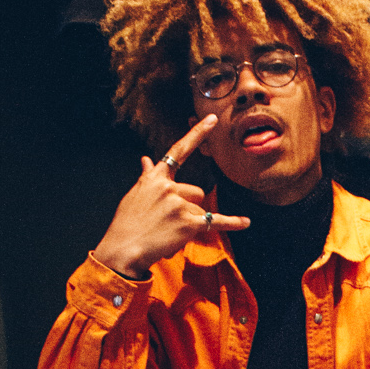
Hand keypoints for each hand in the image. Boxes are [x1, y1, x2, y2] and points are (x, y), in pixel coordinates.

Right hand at [94, 115, 249, 278]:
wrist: (123, 249)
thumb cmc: (126, 223)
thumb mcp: (134, 195)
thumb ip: (147, 177)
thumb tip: (146, 159)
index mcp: (155, 178)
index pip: (179, 150)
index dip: (197, 133)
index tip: (212, 119)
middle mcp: (169, 187)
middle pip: (197, 192)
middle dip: (189, 207)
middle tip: (168, 222)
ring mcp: (179, 205)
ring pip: (200, 209)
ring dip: (191, 222)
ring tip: (169, 232)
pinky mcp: (188, 224)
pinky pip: (215, 222)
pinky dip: (232, 223)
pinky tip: (246, 222)